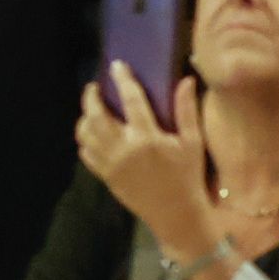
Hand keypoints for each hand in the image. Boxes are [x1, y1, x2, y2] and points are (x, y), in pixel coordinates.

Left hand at [77, 66, 215, 255]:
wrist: (176, 214)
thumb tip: (186, 80)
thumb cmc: (188, 177)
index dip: (123, 80)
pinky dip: (85, 139)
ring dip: (84, 117)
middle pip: (96, 115)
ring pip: (85, 133)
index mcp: (148, 138)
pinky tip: (92, 133)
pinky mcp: (104, 176)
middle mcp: (124, 148)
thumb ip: (187, 111)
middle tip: (94, 87)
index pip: (131, 100)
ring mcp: (110, 163)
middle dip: (91, 97)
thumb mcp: (193, 143)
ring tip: (91, 109)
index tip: (117, 65)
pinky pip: (85, 153)